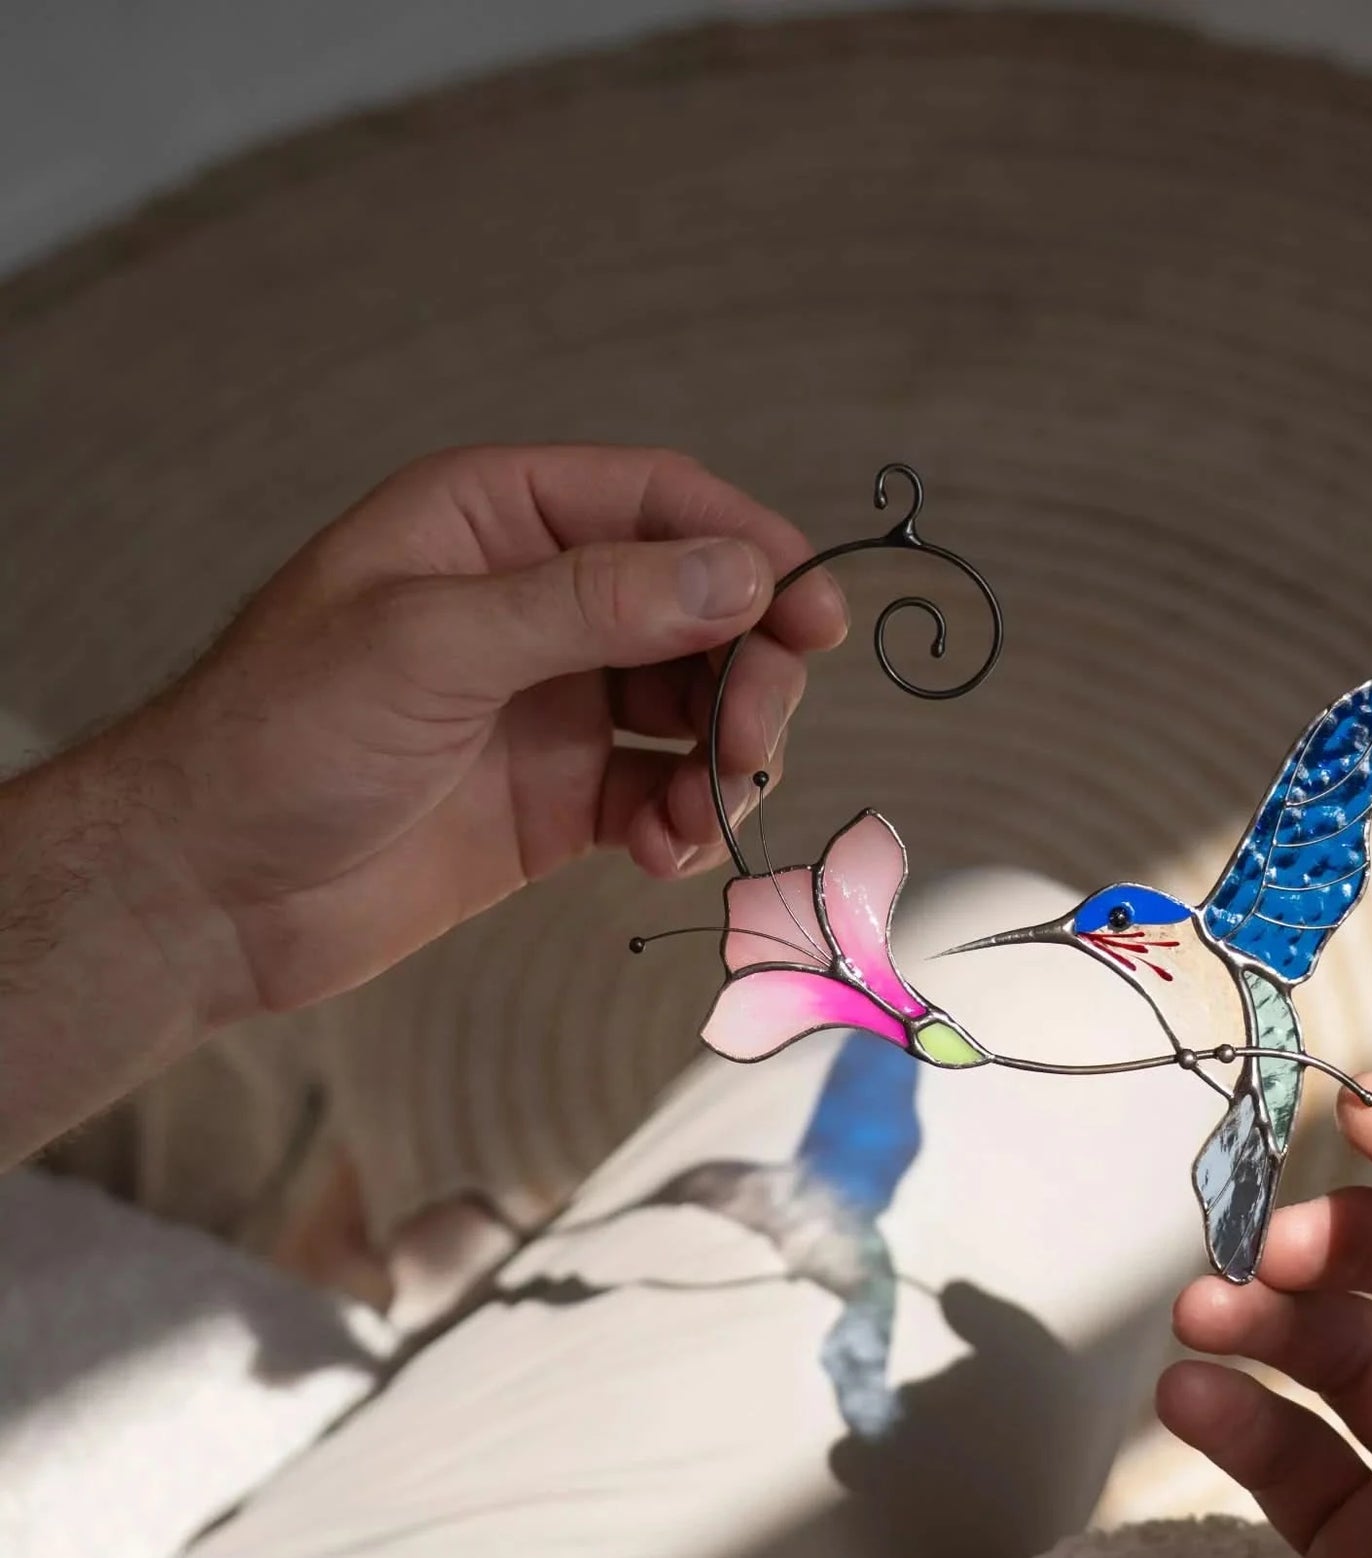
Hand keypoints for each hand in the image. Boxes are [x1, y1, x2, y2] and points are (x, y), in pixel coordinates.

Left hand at [134, 444, 846, 1019]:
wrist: (211, 893)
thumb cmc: (281, 737)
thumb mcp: (433, 645)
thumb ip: (592, 603)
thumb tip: (739, 574)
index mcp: (494, 523)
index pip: (658, 503)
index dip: (749, 549)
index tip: (814, 618)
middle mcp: (537, 605)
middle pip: (702, 609)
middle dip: (748, 673)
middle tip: (755, 742)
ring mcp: (556, 705)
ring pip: (698, 707)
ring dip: (727, 760)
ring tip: (705, 816)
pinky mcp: (563, 800)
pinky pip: (666, 794)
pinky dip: (687, 824)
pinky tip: (663, 853)